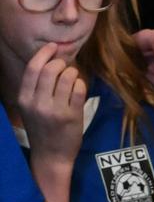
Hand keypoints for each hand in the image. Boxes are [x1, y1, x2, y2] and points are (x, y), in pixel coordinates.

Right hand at [17, 42, 86, 169]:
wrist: (51, 155)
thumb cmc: (42, 128)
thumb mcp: (31, 107)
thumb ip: (37, 87)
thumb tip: (51, 61)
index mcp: (24, 98)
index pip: (33, 68)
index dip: (44, 53)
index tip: (53, 46)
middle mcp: (38, 103)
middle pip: (51, 70)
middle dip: (62, 63)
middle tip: (66, 67)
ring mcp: (55, 110)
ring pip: (67, 77)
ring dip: (73, 74)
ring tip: (73, 79)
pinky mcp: (72, 116)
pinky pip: (79, 90)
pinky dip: (81, 85)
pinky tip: (79, 89)